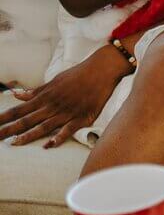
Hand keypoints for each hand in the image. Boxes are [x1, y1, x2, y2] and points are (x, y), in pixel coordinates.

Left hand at [0, 49, 127, 147]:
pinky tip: (49, 145)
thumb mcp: (55, 81)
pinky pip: (68, 129)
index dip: (4, 118)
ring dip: (28, 135)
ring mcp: (67, 112)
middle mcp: (53, 105)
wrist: (103, 69)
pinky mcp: (82, 117)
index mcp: (45, 96)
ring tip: (13, 143)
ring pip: (44, 126)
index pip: (19, 110)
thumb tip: (15, 95)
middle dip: (9, 129)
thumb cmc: (79, 74)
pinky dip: (59, 137)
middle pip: (27, 120)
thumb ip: (36, 91)